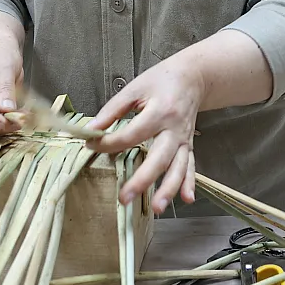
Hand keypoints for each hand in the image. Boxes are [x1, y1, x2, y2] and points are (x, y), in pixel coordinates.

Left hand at [85, 60, 202, 214]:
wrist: (193, 76)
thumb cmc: (162, 80)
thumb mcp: (135, 88)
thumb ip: (113, 109)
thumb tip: (92, 128)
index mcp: (160, 112)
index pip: (132, 134)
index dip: (110, 143)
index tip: (91, 146)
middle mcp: (175, 129)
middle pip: (159, 158)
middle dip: (142, 180)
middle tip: (125, 197)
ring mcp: (184, 140)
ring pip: (178, 168)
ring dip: (168, 189)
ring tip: (155, 207)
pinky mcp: (189, 145)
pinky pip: (191, 167)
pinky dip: (190, 183)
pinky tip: (187, 199)